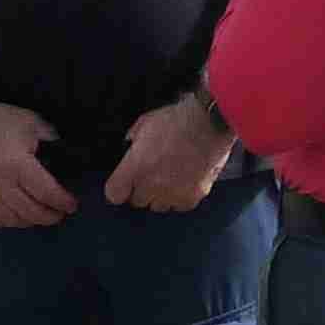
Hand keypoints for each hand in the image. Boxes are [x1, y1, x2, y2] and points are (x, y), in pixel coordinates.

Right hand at [0, 102, 76, 230]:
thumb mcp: (30, 122)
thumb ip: (50, 136)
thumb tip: (66, 148)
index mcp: (17, 165)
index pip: (46, 192)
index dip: (62, 202)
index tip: (73, 204)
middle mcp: (1, 183)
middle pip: (31, 211)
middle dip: (51, 216)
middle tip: (61, 213)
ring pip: (13, 219)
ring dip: (31, 221)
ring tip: (43, 215)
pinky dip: (9, 222)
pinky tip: (18, 216)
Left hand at [104, 94, 233, 212]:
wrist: (210, 123)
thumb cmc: (178, 119)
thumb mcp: (146, 122)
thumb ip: (134, 138)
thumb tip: (131, 145)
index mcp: (135, 167)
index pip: (114, 193)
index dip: (119, 188)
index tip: (124, 182)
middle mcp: (151, 185)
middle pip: (137, 201)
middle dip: (142, 189)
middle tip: (153, 173)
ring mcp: (172, 193)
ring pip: (159, 206)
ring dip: (161, 195)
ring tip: (171, 177)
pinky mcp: (193, 196)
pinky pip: (180, 205)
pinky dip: (181, 196)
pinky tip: (186, 181)